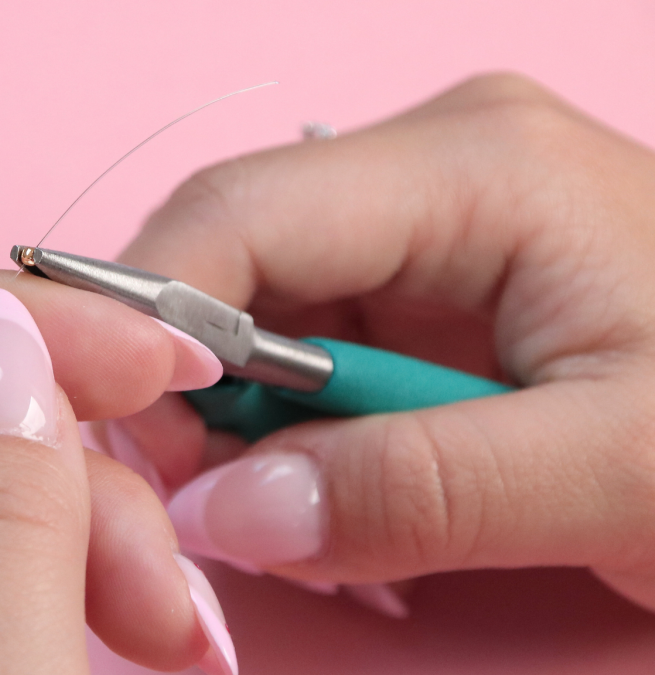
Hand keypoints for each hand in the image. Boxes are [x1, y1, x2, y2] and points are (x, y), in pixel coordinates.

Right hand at [111, 73, 654, 616]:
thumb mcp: (621, 472)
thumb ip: (420, 494)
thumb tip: (224, 515)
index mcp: (473, 165)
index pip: (238, 212)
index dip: (151, 327)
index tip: (134, 451)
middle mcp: (432, 168)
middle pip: (230, 259)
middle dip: (194, 392)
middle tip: (208, 513)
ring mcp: (426, 224)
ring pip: (255, 314)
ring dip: (244, 426)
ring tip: (302, 521)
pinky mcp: (428, 285)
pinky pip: (304, 350)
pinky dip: (290, 433)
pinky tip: (338, 494)